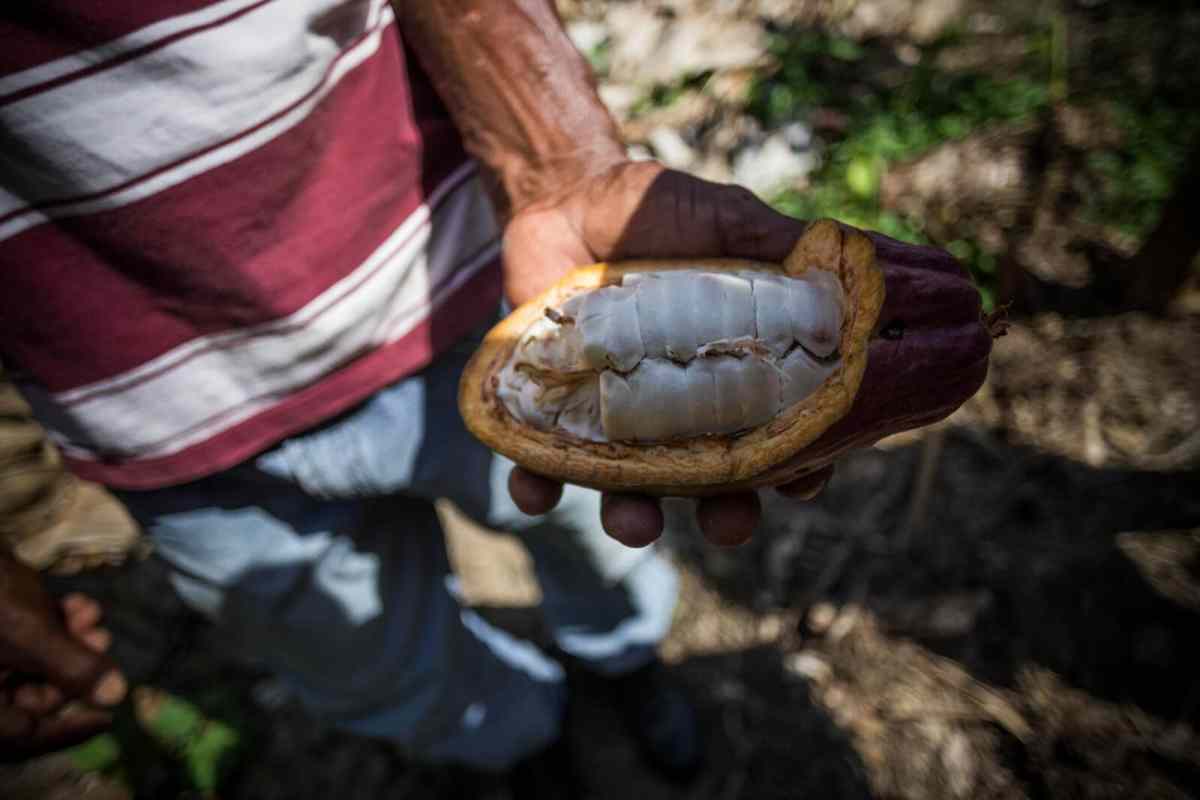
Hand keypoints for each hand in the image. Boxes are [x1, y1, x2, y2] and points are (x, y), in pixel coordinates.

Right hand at [0, 550, 126, 760]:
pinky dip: (53, 625)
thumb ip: (72, 669)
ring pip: (33, 666)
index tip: (107, 720)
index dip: (65, 731)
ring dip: (70, 641)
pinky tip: (78, 604)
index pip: (21, 736)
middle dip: (74, 668)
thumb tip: (115, 698)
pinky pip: (24, 642)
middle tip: (103, 641)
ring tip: (91, 616)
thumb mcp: (30, 634)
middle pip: (31, 698)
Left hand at [501, 160, 834, 547]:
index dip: (799, 467)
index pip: (779, 436)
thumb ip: (781, 248)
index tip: (805, 480)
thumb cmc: (658, 212)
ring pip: (631, 492)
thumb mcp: (728, 220)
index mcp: (734, 375)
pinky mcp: (553, 412)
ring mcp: (616, 418)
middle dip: (725, 515)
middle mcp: (681, 411)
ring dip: (635, 520)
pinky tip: (532, 491)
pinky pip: (541, 465)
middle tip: (728, 523)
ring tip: (635, 524)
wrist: (567, 196)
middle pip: (713, 486)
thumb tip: (855, 273)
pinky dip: (535, 486)